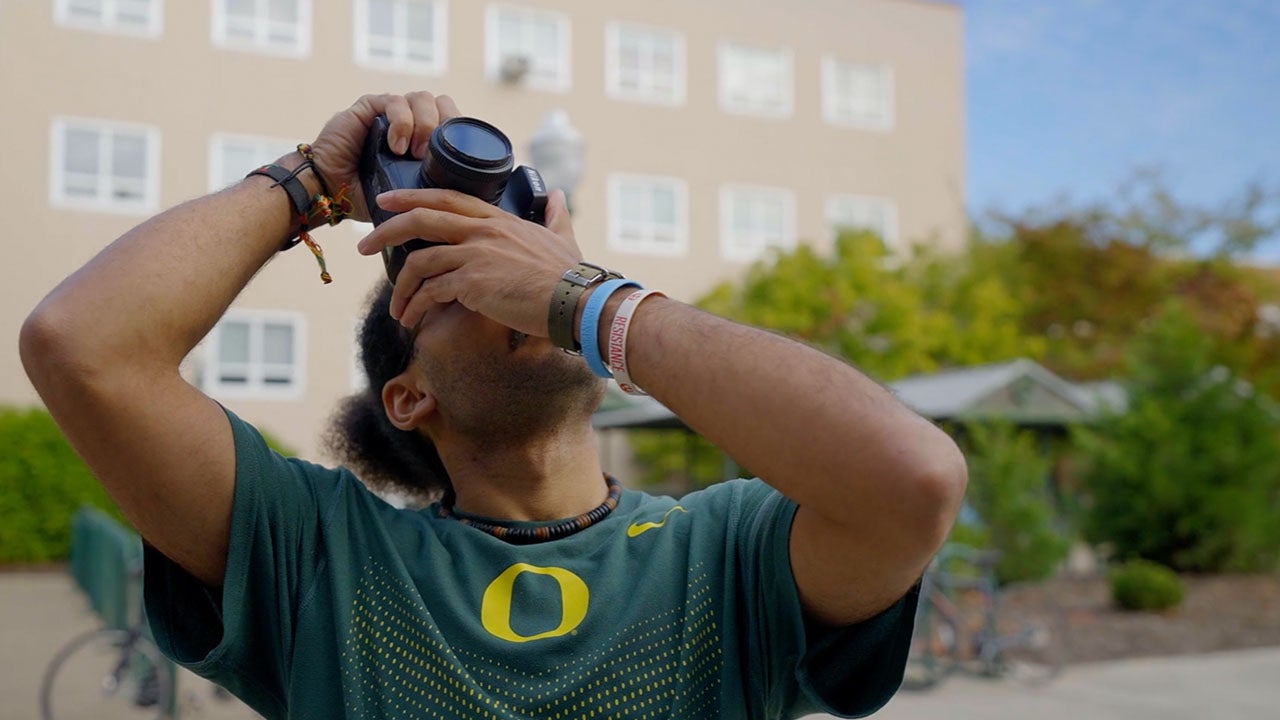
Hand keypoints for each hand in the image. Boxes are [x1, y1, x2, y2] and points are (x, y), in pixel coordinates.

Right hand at [306, 91, 460, 221]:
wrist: (331, 191)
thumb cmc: (371, 196)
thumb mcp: (412, 195)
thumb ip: (435, 188)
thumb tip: (466, 202)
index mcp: (426, 138)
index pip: (455, 120)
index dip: (462, 132)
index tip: (458, 158)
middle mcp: (412, 120)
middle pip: (443, 103)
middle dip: (446, 126)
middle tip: (432, 156)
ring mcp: (392, 111)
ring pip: (424, 98)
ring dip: (424, 124)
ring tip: (413, 153)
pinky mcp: (371, 106)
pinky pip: (395, 101)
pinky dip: (401, 122)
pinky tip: (395, 146)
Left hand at [355, 188, 581, 336]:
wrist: (577, 301)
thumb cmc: (572, 276)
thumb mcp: (563, 237)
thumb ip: (555, 216)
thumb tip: (558, 196)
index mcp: (498, 219)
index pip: (446, 198)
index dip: (412, 197)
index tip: (388, 202)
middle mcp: (482, 231)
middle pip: (421, 220)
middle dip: (385, 231)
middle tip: (364, 244)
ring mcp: (474, 255)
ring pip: (419, 261)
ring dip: (400, 286)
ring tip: (396, 307)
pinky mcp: (471, 284)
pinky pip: (429, 293)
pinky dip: (415, 307)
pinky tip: (411, 320)